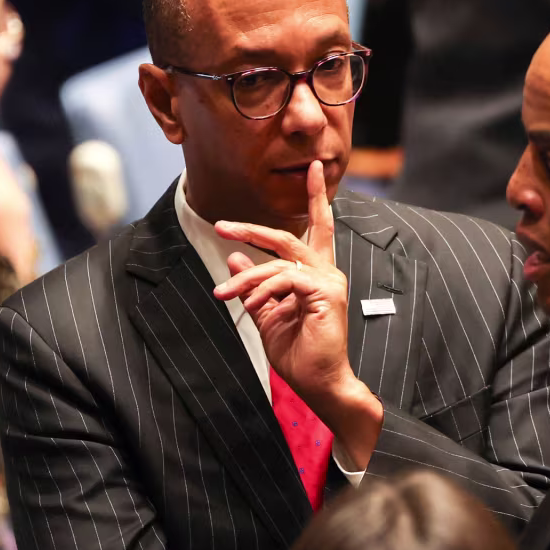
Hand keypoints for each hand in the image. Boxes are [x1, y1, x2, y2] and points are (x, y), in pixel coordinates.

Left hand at [213, 161, 381, 465]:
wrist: (320, 383)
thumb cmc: (298, 353)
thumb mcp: (266, 314)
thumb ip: (254, 286)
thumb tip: (236, 259)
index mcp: (316, 273)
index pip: (317, 227)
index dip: (315, 196)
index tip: (312, 166)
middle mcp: (326, 271)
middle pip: (287, 236)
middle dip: (251, 229)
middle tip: (221, 226)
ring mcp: (329, 280)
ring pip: (278, 261)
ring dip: (245, 278)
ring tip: (224, 296)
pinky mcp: (326, 293)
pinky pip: (285, 280)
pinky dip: (262, 290)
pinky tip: (249, 306)